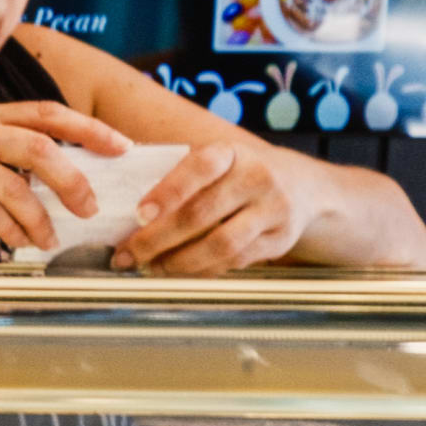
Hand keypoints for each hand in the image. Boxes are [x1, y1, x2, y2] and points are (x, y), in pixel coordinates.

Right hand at [0, 101, 133, 255]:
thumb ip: (2, 155)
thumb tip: (62, 179)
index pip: (45, 113)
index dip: (88, 128)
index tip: (120, 146)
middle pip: (37, 147)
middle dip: (72, 179)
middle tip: (90, 206)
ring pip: (14, 188)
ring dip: (40, 219)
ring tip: (49, 238)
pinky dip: (10, 231)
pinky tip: (19, 242)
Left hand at [110, 137, 318, 274]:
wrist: (302, 186)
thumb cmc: (237, 175)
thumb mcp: (216, 161)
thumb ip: (178, 178)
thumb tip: (123, 210)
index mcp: (232, 153)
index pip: (199, 167)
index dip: (167, 192)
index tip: (138, 214)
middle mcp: (257, 178)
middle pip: (201, 214)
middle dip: (157, 239)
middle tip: (128, 255)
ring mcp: (273, 210)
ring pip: (220, 245)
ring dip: (178, 262)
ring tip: (150, 267)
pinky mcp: (280, 240)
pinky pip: (234, 262)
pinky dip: (201, 271)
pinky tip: (178, 271)